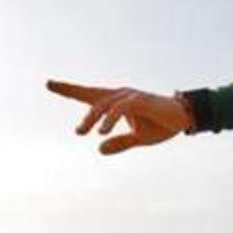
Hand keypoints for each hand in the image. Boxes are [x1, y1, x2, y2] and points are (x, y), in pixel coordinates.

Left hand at [47, 80, 192, 154]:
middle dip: (70, 91)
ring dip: (90, 119)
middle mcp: (120, 95)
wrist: (184, 119)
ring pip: (103, 104)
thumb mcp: (138, 138)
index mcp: (117, 102)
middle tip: (56, 98)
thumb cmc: (161, 125)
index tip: (49, 83)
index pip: (89, 94)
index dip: (69, 89)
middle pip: (91, 94)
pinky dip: (109, 120)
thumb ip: (119, 143)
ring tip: (80, 132)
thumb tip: (99, 149)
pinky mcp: (139, 101)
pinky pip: (120, 109)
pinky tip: (102, 132)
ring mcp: (130, 96)